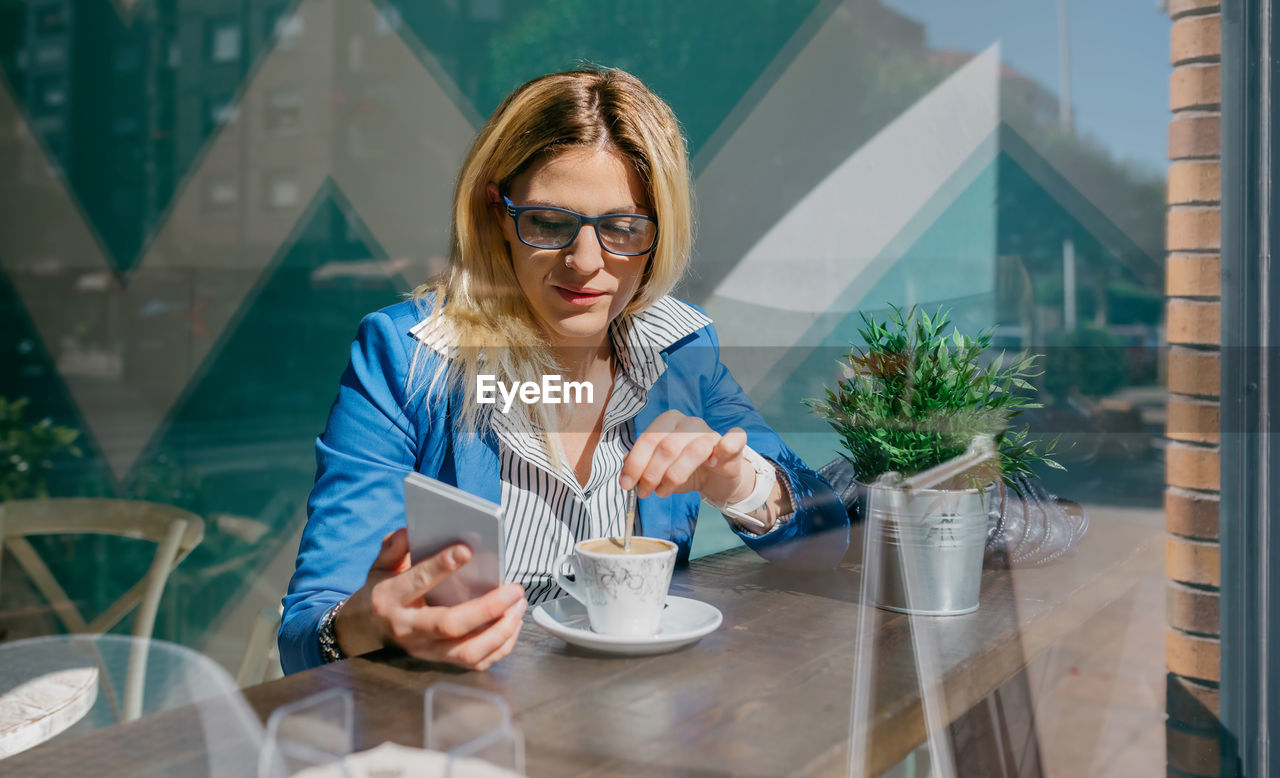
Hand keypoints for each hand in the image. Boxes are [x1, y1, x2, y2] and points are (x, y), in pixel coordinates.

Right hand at [335, 528, 525, 670]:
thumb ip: (394, 548)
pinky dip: (501, 646)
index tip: (467, 550)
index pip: (417, 582)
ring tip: (519, 606)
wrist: (366, 630)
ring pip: (468, 651)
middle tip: (515, 589)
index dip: (441, 566)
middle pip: (451, 626)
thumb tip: (410, 530)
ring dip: (501, 631)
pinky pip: (476, 662)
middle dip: (488, 608)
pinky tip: (513, 623)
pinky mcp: (441, 661)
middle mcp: (408, 629)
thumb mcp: (380, 565)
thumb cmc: (382, 591)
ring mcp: (426, 651)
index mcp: (391, 599)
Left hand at [620, 410, 754, 503]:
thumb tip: (623, 465)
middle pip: (667, 446)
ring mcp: (712, 433)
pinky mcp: (734, 446)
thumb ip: (640, 464)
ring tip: (664, 492)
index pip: (648, 439)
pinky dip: (725, 448)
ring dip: (675, 476)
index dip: (635, 463)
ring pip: (693, 450)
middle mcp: (690, 422)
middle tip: (645, 493)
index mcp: (668, 421)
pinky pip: (734, 439)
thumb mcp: (658, 468)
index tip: (626, 484)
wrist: (716, 478)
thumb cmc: (685, 470)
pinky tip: (713, 464)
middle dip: (652, 473)